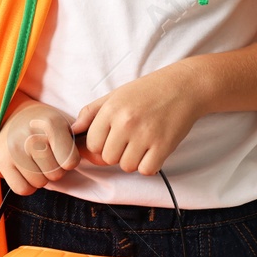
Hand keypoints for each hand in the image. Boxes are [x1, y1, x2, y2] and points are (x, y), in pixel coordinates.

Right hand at [0, 97, 81, 194]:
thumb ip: (78, 142)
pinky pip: (23, 189)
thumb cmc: (44, 124)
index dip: (69, 160)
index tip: (62, 150)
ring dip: (41, 176)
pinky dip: (27, 185)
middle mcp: (30, 137)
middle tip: (46, 154)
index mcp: (50, 124)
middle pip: (55, 175)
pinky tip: (26, 170)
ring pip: (39, 183)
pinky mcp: (2, 160)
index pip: (70, 162)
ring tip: (35, 160)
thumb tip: (90, 161)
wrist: (13, 114)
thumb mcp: (63, 125)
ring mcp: (13, 149)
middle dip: (54, 168)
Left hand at [73, 62, 207, 175]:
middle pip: (108, 158)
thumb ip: (91, 113)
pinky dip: (149, 165)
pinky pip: (147, 170)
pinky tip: (153, 151)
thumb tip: (73, 131)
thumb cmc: (147, 91)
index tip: (112, 137)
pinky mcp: (164, 146)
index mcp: (111, 110)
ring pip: (127, 166)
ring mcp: (145, 135)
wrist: (183, 87)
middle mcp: (126, 123)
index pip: (92, 144)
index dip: (100, 144)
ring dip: (133, 160)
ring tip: (142, 144)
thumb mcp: (115, 95)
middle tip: (129, 140)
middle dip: (116, 153)